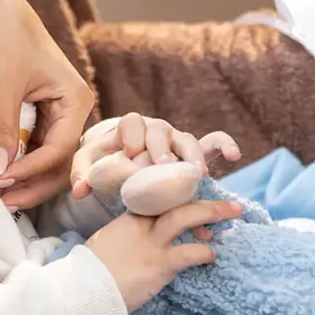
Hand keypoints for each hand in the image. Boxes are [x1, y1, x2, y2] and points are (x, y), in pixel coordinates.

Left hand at [0, 0, 92, 209]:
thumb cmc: (5, 36)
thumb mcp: (3, 83)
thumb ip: (3, 128)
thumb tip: (0, 172)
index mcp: (76, 99)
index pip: (60, 150)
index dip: (32, 170)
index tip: (1, 181)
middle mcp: (73, 108)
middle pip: (61, 162)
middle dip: (34, 183)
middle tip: (3, 201)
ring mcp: (57, 112)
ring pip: (49, 158)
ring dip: (27, 177)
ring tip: (0, 194)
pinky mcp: (39, 112)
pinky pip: (36, 147)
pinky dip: (21, 162)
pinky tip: (1, 175)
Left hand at [70, 114, 240, 199]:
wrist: (121, 162)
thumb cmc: (105, 162)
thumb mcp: (90, 166)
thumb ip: (82, 175)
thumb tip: (80, 191)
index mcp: (129, 128)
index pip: (132, 123)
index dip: (132, 136)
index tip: (130, 154)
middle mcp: (155, 130)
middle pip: (162, 130)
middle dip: (162, 147)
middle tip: (162, 166)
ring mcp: (176, 140)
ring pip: (188, 139)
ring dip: (192, 155)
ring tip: (196, 174)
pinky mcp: (192, 152)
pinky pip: (212, 142)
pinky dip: (223, 144)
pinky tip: (234, 154)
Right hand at [86, 200, 241, 311]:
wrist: (84, 289)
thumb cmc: (92, 269)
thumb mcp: (107, 240)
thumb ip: (126, 232)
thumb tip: (138, 235)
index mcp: (128, 217)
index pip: (158, 197)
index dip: (181, 194)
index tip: (198, 193)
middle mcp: (141, 225)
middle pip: (175, 201)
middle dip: (205, 200)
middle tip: (230, 202)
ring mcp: (150, 243)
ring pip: (184, 218)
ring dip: (212, 214)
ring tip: (234, 213)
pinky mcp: (158, 265)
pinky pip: (188, 254)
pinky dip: (204, 253)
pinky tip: (212, 256)